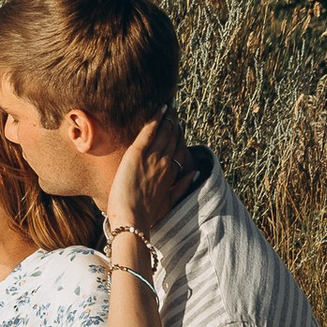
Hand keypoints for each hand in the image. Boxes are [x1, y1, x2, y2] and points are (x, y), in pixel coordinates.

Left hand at [108, 113, 197, 243]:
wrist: (131, 219)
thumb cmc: (147, 215)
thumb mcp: (169, 202)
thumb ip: (182, 186)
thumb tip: (194, 173)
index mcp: (173, 174)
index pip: (181, 149)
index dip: (180, 137)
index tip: (179, 129)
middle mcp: (166, 162)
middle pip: (174, 137)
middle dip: (175, 124)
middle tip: (173, 113)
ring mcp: (153, 156)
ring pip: (165, 131)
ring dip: (168, 118)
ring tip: (168, 108)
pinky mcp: (138, 152)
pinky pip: (150, 130)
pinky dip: (156, 118)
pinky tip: (161, 108)